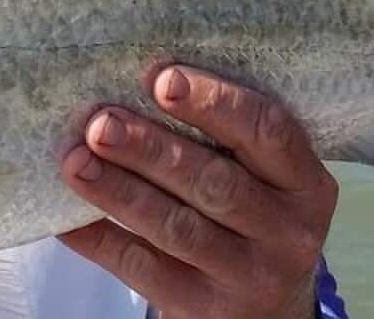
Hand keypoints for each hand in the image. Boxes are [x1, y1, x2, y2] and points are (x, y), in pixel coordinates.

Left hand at [59, 66, 338, 318]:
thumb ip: (229, 141)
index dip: (215, 102)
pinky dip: (100, 238)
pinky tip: (67, 217)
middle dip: (152, 149)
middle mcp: (287, 233)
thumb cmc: (256, 218)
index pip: (268, 132)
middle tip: (102, 122)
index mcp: (306, 184)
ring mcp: (247, 276)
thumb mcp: (268, 181)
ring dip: (120, 190)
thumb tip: (140, 82)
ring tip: (76, 159)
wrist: (269, 312)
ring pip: (177, 227)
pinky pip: (143, 269)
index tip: (162, 79)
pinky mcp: (202, 309)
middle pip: (216, 183)